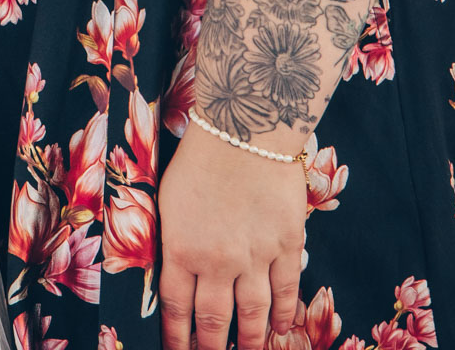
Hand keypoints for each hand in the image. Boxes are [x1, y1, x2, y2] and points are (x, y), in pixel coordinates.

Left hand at [157, 120, 305, 349]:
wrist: (244, 127)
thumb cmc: (199, 155)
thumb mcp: (168, 197)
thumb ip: (172, 238)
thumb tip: (172, 272)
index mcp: (181, 248)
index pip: (176, 308)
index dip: (177, 338)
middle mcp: (217, 261)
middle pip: (213, 321)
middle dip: (211, 348)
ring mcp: (255, 256)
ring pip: (253, 315)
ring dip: (251, 341)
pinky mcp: (285, 244)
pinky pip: (286, 290)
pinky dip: (284, 314)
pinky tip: (282, 328)